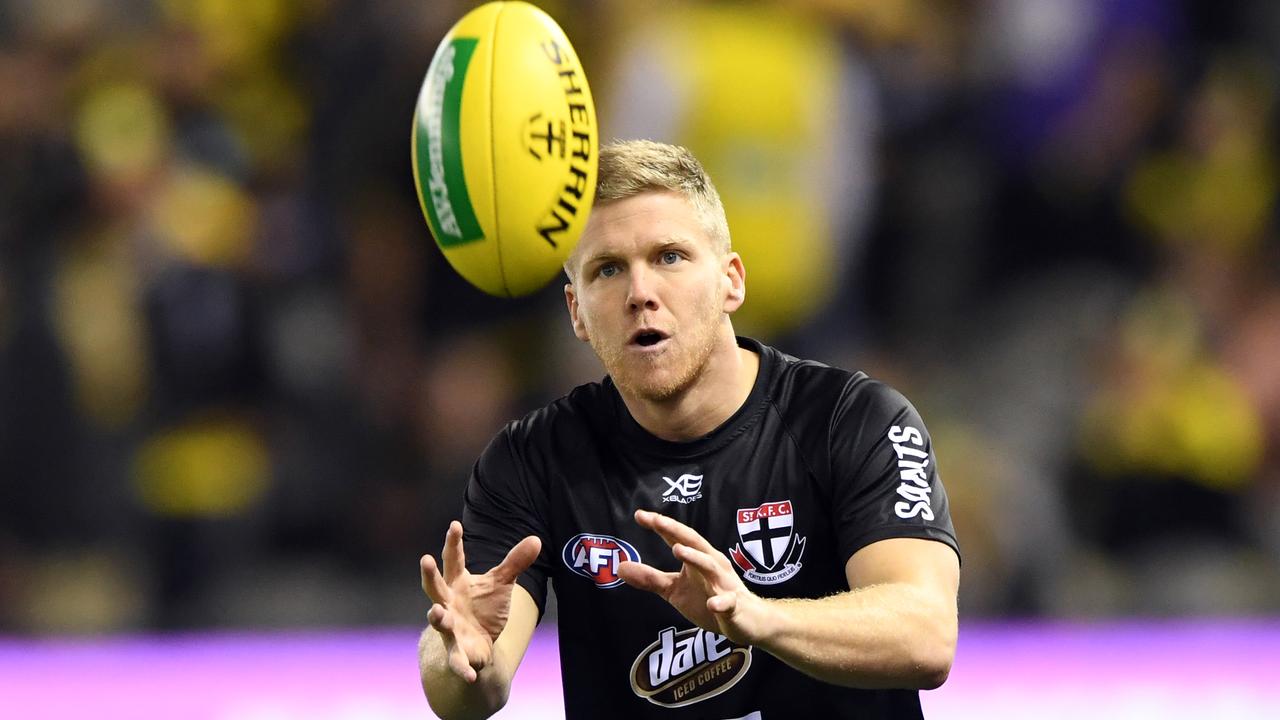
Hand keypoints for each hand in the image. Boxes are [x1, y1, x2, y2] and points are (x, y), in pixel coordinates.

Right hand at [420, 521, 541, 681]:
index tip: (455, 525)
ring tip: (435, 612)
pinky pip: (457, 662)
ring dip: (437, 617)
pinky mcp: (458, 653)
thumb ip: (515, 562)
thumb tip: (536, 539)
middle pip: (435, 587)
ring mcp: (450, 629)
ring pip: (439, 622)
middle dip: (429, 575)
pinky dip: (462, 668)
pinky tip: (470, 675)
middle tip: (425, 559)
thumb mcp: (502, 584)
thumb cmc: (485, 607)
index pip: (454, 560)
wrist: (482, 644)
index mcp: (457, 583)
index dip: (453, 542)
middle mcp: (447, 604)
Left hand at [617, 509, 767, 645]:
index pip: (678, 538)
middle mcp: (713, 565)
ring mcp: (724, 585)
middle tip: (657, 520)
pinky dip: (721, 602)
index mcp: (698, 558)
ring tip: (678, 550)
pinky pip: (728, 603)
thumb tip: (620, 567)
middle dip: (676, 531)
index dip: (661, 525)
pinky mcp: (734, 606)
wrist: (749, 621)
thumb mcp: (675, 590)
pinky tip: (712, 604)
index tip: (640, 514)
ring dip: (695, 557)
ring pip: (711, 567)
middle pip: (695, 543)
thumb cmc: (711, 599)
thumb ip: (650, 578)